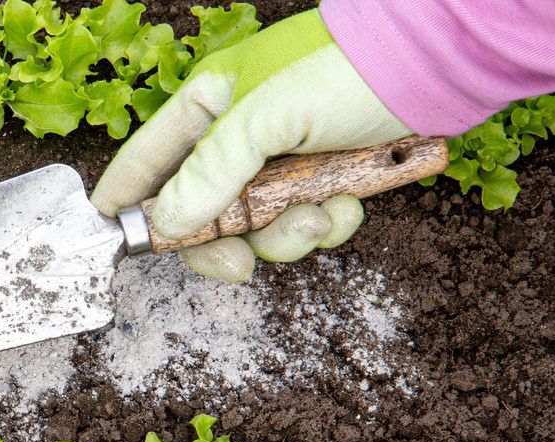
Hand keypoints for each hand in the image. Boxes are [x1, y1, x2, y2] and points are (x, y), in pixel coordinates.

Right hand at [91, 10, 410, 282]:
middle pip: (199, 211)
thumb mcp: (266, 117)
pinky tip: (348, 204)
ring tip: (321, 217)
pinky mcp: (319, 178)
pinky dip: (325, 224)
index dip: (127, 202)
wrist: (439, 65)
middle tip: (240, 263)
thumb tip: (167, 222)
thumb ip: (211, 172)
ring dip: (286, 235)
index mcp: (207, 105)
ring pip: (255, 227)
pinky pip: (302, 223)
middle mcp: (236, 135)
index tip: (115, 243)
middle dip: (224, 240)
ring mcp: (278, 160)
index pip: (146, 160)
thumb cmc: (346, 69)